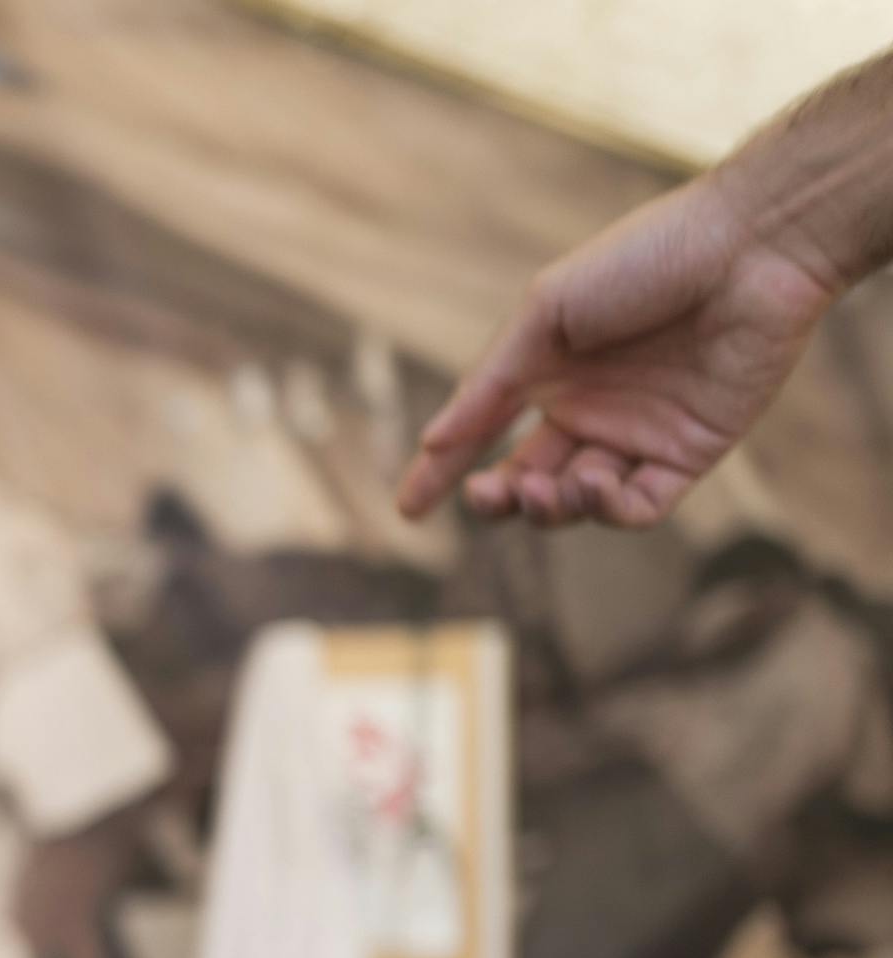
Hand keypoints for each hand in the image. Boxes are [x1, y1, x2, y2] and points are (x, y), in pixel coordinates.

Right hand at [396, 174, 840, 527]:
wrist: (752, 243)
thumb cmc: (646, 257)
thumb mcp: (546, 311)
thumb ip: (491, 381)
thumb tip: (433, 441)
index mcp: (548, 371)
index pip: (483, 434)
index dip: (442, 473)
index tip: (407, 508)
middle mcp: (590, 409)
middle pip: (527, 481)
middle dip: (498, 499)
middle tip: (490, 494)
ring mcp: (638, 435)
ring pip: (575, 503)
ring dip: (549, 507)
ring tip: (544, 487)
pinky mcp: (690, 453)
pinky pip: (637, 507)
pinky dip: (606, 511)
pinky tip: (593, 487)